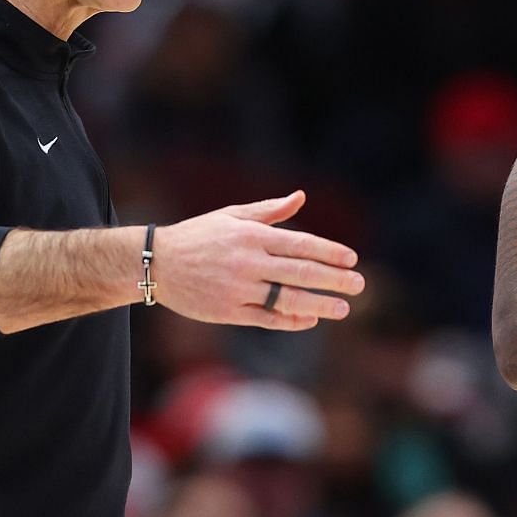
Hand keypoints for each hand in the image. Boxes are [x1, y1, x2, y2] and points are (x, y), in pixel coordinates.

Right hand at [155, 191, 363, 329]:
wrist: (156, 263)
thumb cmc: (198, 236)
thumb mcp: (232, 215)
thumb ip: (269, 210)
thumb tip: (301, 197)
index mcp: (252, 235)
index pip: (301, 243)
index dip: (329, 252)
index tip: (352, 259)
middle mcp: (248, 261)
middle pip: (300, 272)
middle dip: (334, 279)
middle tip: (360, 284)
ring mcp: (238, 288)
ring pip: (287, 298)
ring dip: (319, 303)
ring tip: (343, 308)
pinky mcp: (228, 312)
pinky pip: (266, 318)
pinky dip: (290, 320)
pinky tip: (310, 319)